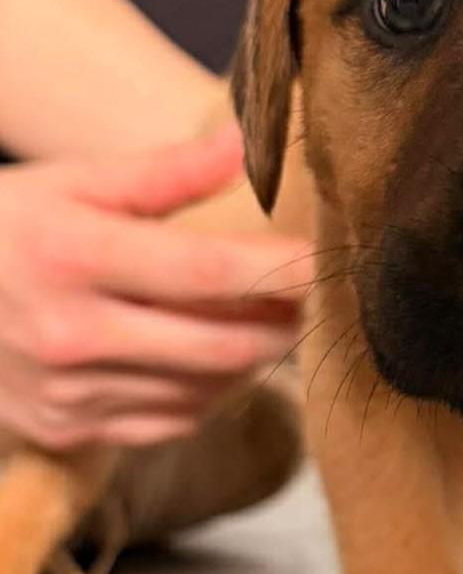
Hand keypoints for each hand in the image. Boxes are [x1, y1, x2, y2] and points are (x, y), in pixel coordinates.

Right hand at [0, 126, 311, 448]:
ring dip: (253, 361)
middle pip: (222, 345)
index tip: (321, 257)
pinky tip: (219, 359)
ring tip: (272, 322)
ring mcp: (68, 393)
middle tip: (312, 297)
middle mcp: (71, 334)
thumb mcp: (75, 182)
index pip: (206, 271)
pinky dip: (211, 393)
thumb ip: (166, 171)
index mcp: (72, 257)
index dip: (277, 268)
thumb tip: (246, 143)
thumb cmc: (7, 226)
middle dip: (284, 323)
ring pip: (206, 391)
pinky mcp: (68, 430)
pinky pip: (171, 421)